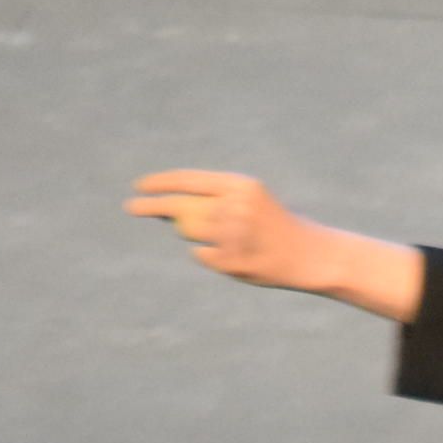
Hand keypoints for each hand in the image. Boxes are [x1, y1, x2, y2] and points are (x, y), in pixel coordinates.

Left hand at [128, 170, 342, 291]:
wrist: (312, 255)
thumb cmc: (275, 226)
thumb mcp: (249, 202)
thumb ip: (214, 202)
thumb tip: (167, 209)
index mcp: (240, 185)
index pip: (189, 180)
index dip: (161, 183)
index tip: (140, 187)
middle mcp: (234, 207)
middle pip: (180, 207)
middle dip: (152, 206)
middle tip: (130, 206)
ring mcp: (233, 236)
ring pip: (191, 233)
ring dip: (198, 235)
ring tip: (230, 238)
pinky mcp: (233, 261)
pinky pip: (203, 255)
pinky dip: (212, 255)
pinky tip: (240, 256)